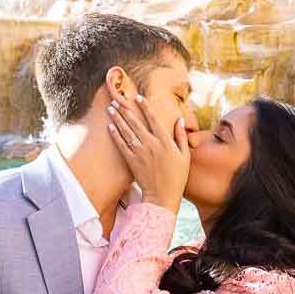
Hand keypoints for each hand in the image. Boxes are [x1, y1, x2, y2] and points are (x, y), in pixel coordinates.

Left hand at [106, 94, 189, 212]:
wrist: (163, 196)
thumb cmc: (177, 177)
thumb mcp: (185, 156)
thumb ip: (181, 137)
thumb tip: (180, 120)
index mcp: (165, 141)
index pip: (153, 119)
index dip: (145, 107)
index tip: (138, 97)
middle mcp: (151, 144)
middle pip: (136, 123)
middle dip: (125, 110)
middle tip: (117, 100)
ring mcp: (140, 153)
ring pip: (126, 132)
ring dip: (117, 119)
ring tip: (111, 109)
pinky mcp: (131, 161)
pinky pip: (121, 145)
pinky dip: (115, 135)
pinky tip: (110, 127)